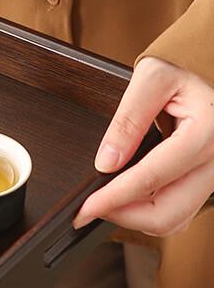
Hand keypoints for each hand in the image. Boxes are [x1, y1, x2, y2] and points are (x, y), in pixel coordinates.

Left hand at [74, 57, 213, 235]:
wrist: (208, 69)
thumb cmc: (182, 68)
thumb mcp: (151, 80)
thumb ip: (128, 120)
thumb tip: (106, 162)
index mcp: (206, 133)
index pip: (152, 178)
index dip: (114, 198)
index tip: (86, 208)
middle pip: (167, 213)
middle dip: (123, 215)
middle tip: (89, 208)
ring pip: (175, 219)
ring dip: (136, 216)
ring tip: (106, 200)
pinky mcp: (207, 180)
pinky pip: (180, 210)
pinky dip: (151, 210)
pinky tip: (128, 196)